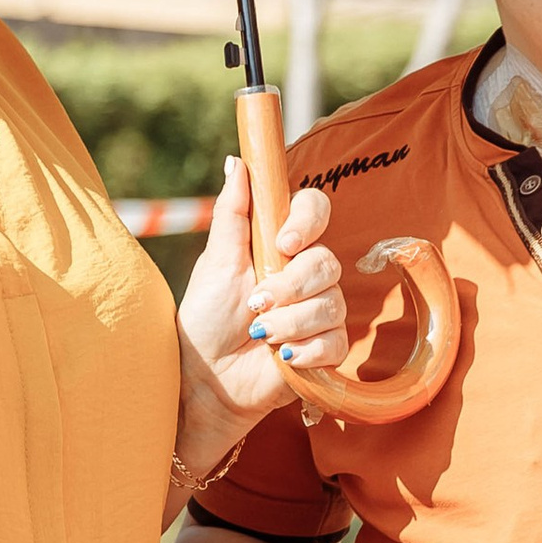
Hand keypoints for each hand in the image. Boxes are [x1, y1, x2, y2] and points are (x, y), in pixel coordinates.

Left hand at [172, 160, 349, 478]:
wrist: (205, 381)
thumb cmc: (206, 320)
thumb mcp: (216, 263)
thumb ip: (232, 213)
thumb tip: (237, 161)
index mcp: (280, 246)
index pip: (315, 210)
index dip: (307, 220)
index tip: (284, 242)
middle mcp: (305, 275)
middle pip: (326, 260)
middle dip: (290, 286)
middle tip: (256, 304)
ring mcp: (319, 312)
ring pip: (331, 303)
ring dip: (290, 322)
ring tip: (260, 334)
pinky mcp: (326, 350)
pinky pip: (336, 340)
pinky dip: (306, 349)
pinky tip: (282, 358)